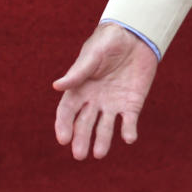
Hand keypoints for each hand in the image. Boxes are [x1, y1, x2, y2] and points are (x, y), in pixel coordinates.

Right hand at [53, 24, 157, 160]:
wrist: (135, 36)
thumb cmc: (108, 42)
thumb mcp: (92, 55)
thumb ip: (78, 73)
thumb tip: (56, 86)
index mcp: (79, 89)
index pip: (67, 111)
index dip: (64, 125)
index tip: (63, 139)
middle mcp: (94, 100)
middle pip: (84, 124)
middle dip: (81, 139)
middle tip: (80, 155)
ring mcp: (112, 104)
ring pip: (105, 127)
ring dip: (102, 140)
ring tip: (99, 154)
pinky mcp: (131, 104)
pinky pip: (129, 121)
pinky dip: (129, 130)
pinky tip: (129, 138)